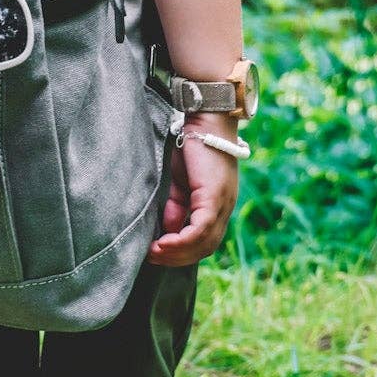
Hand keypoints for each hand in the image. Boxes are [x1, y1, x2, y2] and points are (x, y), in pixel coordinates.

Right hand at [148, 126, 238, 266]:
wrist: (206, 118)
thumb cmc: (192, 144)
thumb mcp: (181, 182)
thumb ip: (176, 206)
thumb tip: (168, 230)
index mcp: (218, 204)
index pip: (204, 241)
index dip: (181, 252)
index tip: (157, 253)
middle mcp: (224, 207)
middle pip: (205, 248)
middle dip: (177, 258)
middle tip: (152, 257)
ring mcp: (222, 203)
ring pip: (204, 243)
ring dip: (177, 253)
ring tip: (154, 252)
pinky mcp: (214, 197)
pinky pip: (200, 229)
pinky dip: (180, 241)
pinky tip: (162, 242)